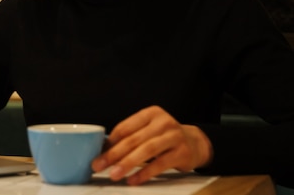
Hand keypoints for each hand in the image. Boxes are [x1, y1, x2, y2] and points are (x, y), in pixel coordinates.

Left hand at [91, 106, 212, 184]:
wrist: (196, 143)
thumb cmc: (165, 137)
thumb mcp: (149, 131)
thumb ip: (131, 137)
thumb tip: (104, 150)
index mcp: (150, 114)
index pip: (125, 127)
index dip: (110, 142)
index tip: (97, 154)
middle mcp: (163, 122)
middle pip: (133, 139)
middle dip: (114, 154)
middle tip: (99, 166)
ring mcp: (174, 137)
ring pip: (146, 150)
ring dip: (127, 163)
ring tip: (114, 174)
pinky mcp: (182, 153)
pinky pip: (160, 164)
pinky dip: (145, 173)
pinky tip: (133, 180)